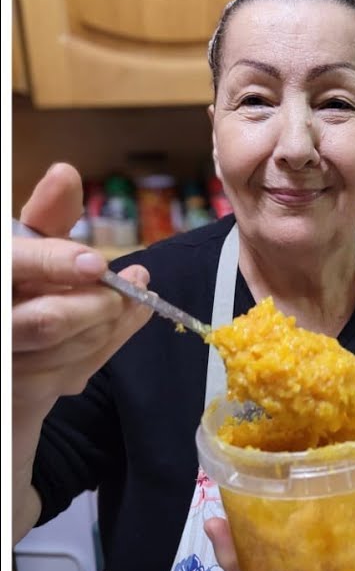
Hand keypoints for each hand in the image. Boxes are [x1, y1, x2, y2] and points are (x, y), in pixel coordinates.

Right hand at [12, 164, 151, 430]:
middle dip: (99, 305)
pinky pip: (75, 373)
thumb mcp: (25, 252)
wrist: (10, 365)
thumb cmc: (18, 295)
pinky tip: (119, 322)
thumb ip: (45, 217)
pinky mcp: (18, 398)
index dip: (52, 264)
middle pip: (48, 321)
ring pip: (68, 349)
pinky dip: (106, 344)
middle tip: (127, 286)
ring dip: (109, 323)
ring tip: (124, 301)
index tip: (95, 263)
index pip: (13, 264)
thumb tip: (65, 172)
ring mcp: (7, 363)